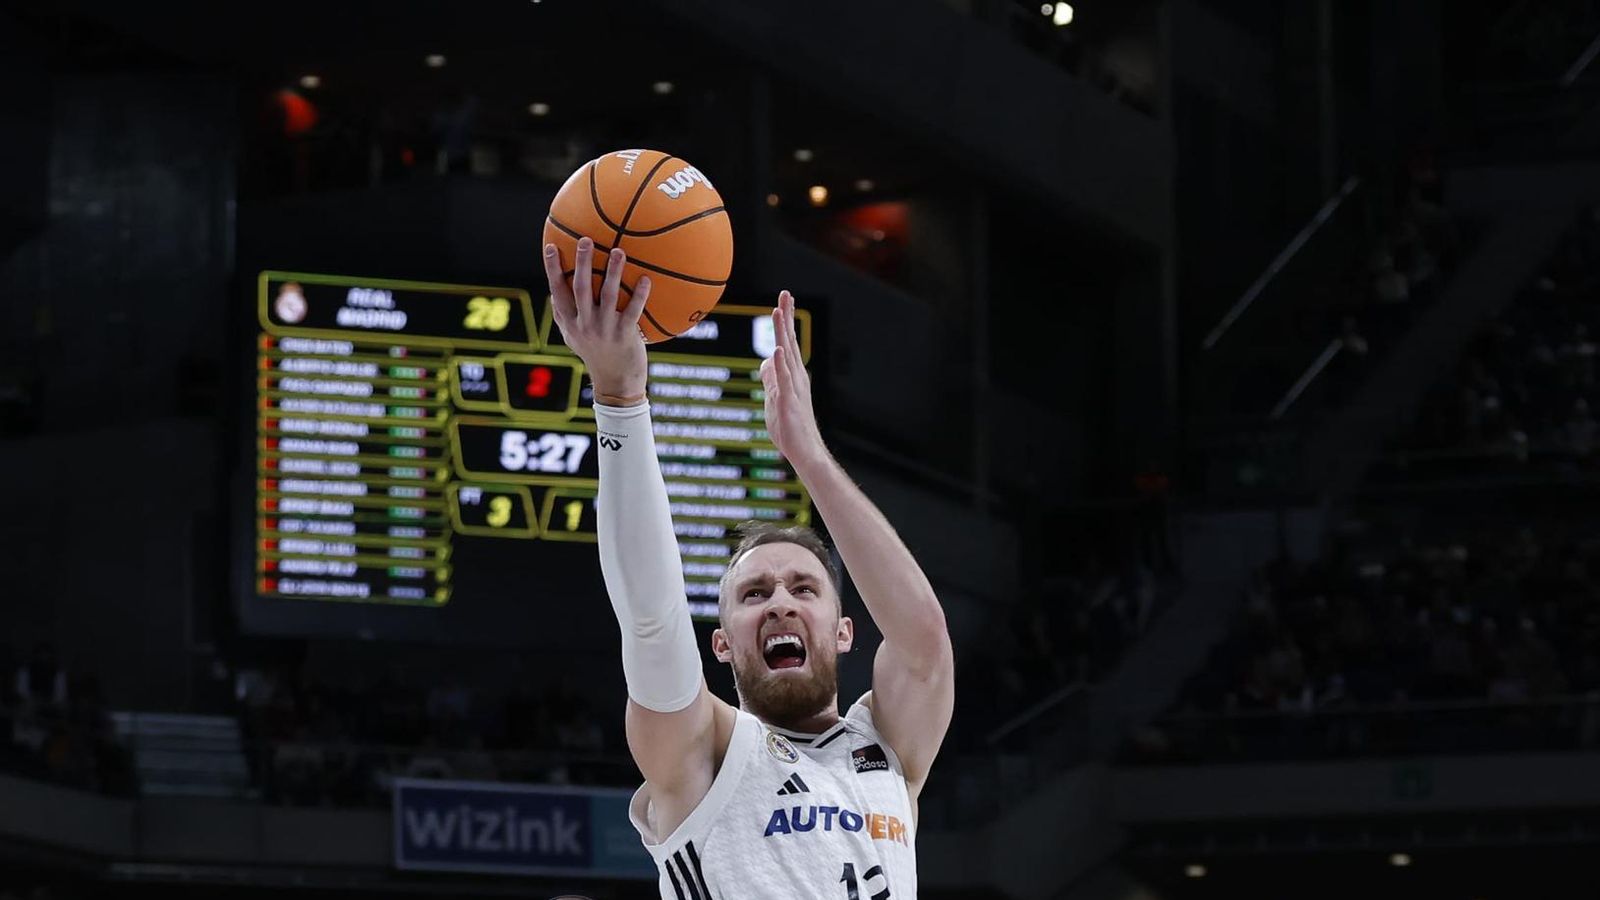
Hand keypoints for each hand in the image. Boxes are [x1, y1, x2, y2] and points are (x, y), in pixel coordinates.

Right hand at [543, 236, 650, 402]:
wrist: (614, 382)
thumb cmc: (594, 355)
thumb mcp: (573, 337)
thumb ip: (564, 315)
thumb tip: (554, 291)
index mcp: (569, 321)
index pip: (557, 291)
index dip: (552, 269)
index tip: (551, 246)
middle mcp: (584, 323)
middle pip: (580, 287)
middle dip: (581, 262)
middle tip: (586, 240)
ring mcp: (604, 329)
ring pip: (606, 295)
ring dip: (612, 272)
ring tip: (618, 251)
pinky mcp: (624, 335)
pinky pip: (632, 311)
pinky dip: (639, 295)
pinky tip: (646, 279)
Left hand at [759, 291, 825, 467]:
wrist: (805, 451)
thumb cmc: (790, 428)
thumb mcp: (775, 398)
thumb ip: (770, 379)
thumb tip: (766, 361)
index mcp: (793, 376)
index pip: (788, 343)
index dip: (785, 322)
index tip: (783, 301)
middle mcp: (796, 377)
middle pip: (790, 342)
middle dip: (786, 317)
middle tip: (785, 294)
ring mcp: (793, 388)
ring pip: (787, 355)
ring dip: (783, 333)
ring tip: (778, 312)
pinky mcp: (788, 402)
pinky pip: (783, 381)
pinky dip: (781, 365)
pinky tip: (778, 350)